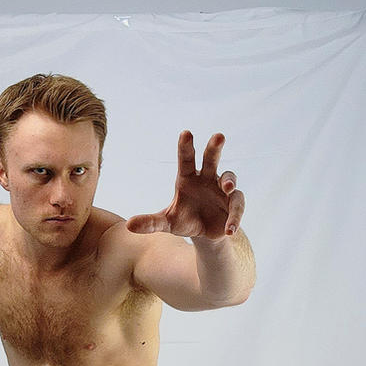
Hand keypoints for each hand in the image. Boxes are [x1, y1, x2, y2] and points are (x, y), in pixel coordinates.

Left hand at [127, 132, 244, 241]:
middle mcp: (207, 179)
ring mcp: (223, 190)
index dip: (186, 146)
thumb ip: (151, 222)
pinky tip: (229, 230)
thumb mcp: (167, 222)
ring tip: (227, 188)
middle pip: (211, 159)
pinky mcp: (234, 205)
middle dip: (214, 148)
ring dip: (230, 181)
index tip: (186, 132)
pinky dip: (235, 217)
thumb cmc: (184, 220)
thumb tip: (129, 226)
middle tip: (219, 136)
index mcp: (188, 178)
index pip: (187, 159)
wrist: (204, 233)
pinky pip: (237, 206)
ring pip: (230, 178)